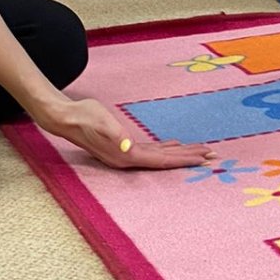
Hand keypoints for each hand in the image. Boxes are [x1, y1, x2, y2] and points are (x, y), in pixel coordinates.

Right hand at [40, 96, 212, 169]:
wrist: (64, 118)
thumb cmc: (83, 117)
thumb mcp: (101, 121)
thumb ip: (114, 134)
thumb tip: (126, 147)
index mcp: (126, 156)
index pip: (162, 161)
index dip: (184, 160)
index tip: (204, 158)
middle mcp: (128, 159)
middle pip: (166, 162)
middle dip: (189, 159)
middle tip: (214, 156)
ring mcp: (126, 155)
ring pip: (160, 157)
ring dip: (180, 155)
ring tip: (201, 153)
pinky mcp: (124, 148)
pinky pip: (151, 151)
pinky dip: (166, 149)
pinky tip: (175, 146)